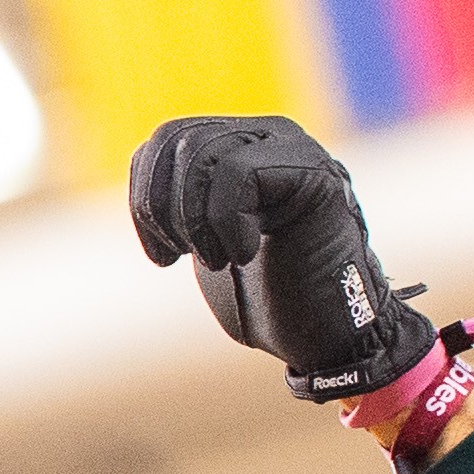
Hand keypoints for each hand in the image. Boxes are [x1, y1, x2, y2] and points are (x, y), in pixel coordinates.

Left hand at [128, 114, 440, 404]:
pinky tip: (244, 254)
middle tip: (190, 258)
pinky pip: (238, 172)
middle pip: (175, 140)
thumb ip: (183, 203)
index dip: (144, 199)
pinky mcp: (314, 173)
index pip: (165, 140)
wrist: (328, 337)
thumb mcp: (205, 244)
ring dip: (193, 220)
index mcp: (238, 149)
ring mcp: (293, 149)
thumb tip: (146, 177)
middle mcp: (267, 137)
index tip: (165, 257)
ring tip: (219, 259)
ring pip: (201, 153)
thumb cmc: (270, 299)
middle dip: (163, 211)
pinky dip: (224, 221)